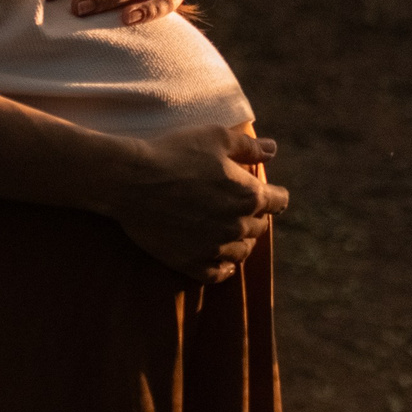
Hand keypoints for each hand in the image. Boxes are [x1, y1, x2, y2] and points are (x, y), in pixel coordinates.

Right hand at [112, 121, 287, 283]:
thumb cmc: (176, 153)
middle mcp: (236, 225)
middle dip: (255, 216)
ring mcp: (213, 247)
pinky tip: (221, 262)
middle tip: (241, 208)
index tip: (268, 192)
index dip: (274, 194)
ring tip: (232, 233)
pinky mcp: (190, 262)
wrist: (132, 180)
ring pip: (241, 252)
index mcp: (249, 195)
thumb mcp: (217, 138)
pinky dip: (223, 268)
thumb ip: (249, 147)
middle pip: (259, 227)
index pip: (279, 201)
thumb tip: (272, 150)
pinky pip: (216, 274)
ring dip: (241, 242)